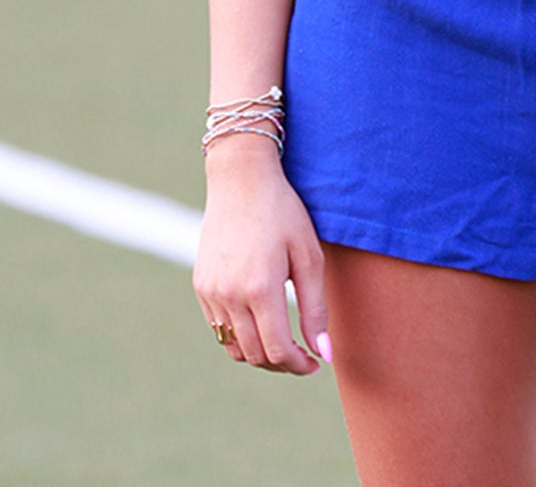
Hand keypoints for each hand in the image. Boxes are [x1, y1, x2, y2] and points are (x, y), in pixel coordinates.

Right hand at [194, 138, 329, 374]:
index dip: (299, 365)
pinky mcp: (201, 287)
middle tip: (303, 354)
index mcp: (260, 289)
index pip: (277, 351)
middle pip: (255, 356)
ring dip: (260, 354)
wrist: (241, 180)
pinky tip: (261, 322)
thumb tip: (324, 354)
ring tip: (283, 341)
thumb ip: (315, 309)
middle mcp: (230, 296)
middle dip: (282, 363)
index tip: (315, 362)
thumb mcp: (309, 256)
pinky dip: (240, 337)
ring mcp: (210, 293)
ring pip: (234, 347)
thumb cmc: (283, 213)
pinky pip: (219, 328)